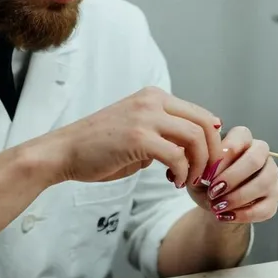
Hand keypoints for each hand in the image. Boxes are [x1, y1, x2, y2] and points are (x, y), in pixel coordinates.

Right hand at [50, 86, 222, 186]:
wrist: (65, 151)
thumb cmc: (98, 146)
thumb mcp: (136, 129)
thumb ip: (162, 133)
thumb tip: (191, 148)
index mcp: (153, 96)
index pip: (200, 113)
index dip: (212, 141)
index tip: (207, 162)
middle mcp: (152, 101)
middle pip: (204, 123)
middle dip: (213, 153)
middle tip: (206, 174)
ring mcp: (145, 117)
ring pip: (195, 137)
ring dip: (199, 164)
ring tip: (188, 179)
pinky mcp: (138, 138)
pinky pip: (177, 156)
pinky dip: (182, 172)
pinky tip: (173, 181)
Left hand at [186, 126, 277, 222]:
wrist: (214, 203)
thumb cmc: (206, 180)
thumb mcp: (196, 171)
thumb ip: (198, 166)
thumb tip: (201, 168)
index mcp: (242, 138)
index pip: (241, 136)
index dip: (224, 155)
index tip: (208, 171)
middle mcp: (261, 153)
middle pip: (255, 159)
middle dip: (232, 177)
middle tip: (213, 191)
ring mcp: (271, 174)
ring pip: (263, 183)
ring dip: (238, 197)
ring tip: (217, 206)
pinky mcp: (275, 197)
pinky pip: (265, 207)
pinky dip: (244, 214)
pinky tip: (226, 215)